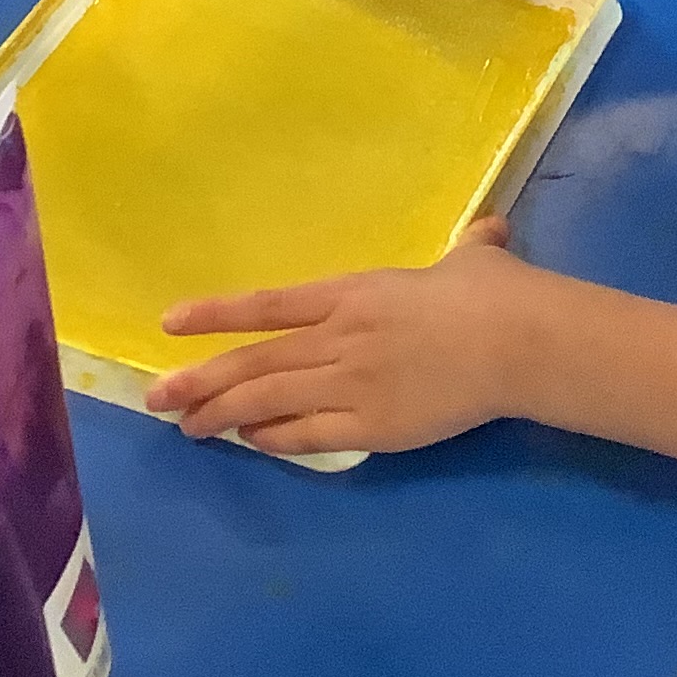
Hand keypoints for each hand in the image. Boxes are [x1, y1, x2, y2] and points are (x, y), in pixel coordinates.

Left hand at [144, 217, 547, 457]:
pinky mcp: (371, 427)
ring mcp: (351, 385)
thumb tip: (490, 234)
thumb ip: (467, 251)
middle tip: (157, 398)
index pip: (269, 305)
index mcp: (353, 293)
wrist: (518, 342)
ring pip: (269, 402)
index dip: (217, 314)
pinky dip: (275, 439)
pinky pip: (308, 436)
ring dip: (223, 415)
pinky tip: (252, 442)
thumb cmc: (495, 294)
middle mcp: (339, 338)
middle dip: (201, 380)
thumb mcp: (472, 263)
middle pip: (255, 362)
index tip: (171, 323)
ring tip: (189, 427)